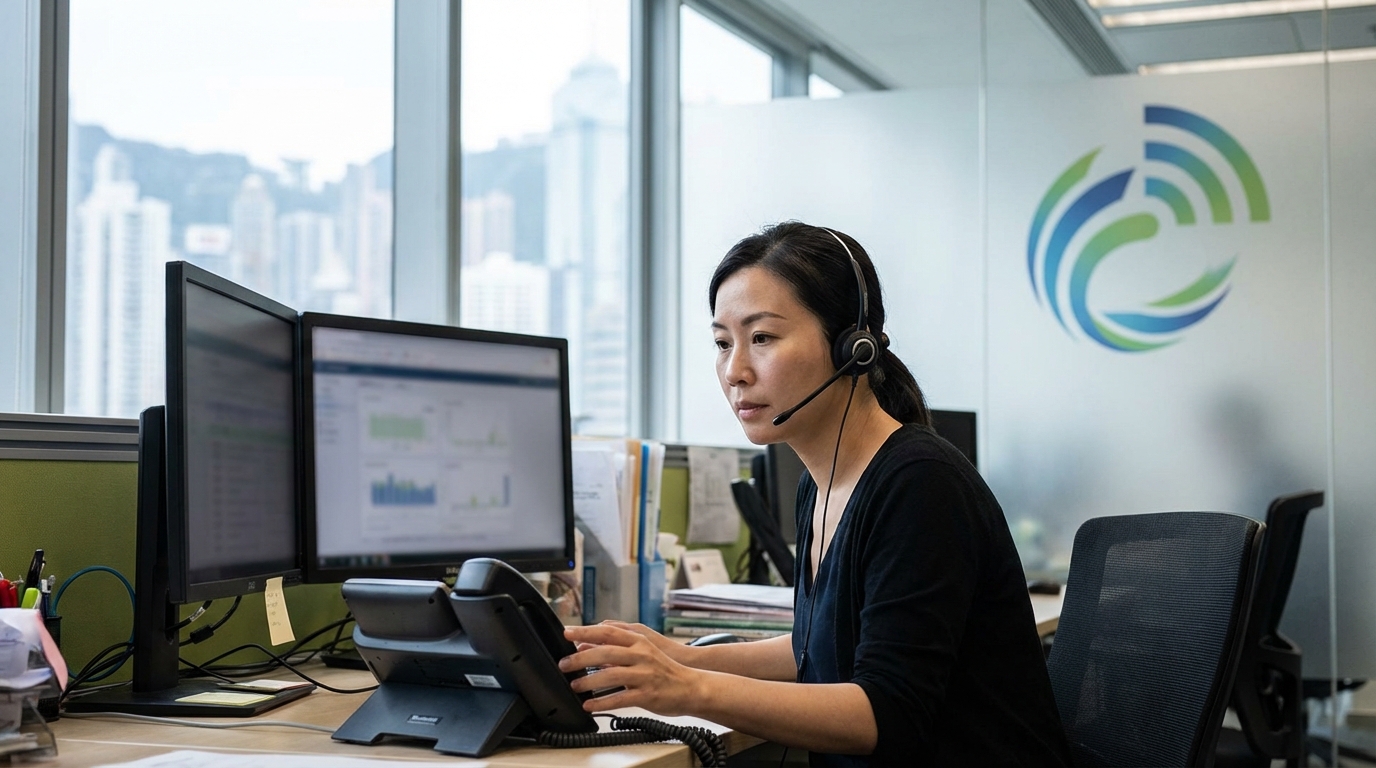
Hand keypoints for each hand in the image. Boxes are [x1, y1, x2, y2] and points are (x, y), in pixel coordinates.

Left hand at [561, 623, 704, 715]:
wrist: (692, 686)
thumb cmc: (663, 669)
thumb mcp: (642, 651)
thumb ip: (615, 647)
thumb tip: (586, 644)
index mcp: (639, 641)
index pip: (607, 632)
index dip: (585, 631)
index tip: (566, 633)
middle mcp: (641, 655)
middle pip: (605, 652)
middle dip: (580, 658)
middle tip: (563, 664)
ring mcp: (645, 675)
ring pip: (610, 674)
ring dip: (588, 681)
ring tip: (574, 686)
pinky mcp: (647, 695)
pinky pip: (619, 699)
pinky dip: (601, 702)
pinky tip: (589, 705)